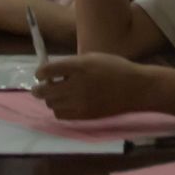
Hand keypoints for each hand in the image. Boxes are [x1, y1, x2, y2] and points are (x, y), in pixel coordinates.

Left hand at [33, 54, 152, 120]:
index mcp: (79, 67)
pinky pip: (62, 115)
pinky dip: (60, 109)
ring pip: (52, 104)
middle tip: (40, 87)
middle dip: (39, 89)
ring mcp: (80, 103)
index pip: (48, 70)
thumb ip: (72, 64)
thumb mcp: (93, 58)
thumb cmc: (115, 68)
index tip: (40, 73)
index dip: (40, 72)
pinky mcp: (84, 115)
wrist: (136, 88)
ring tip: (57, 94)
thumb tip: (53, 72)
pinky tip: (66, 103)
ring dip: (51, 99)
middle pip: (45, 91)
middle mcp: (77, 85)